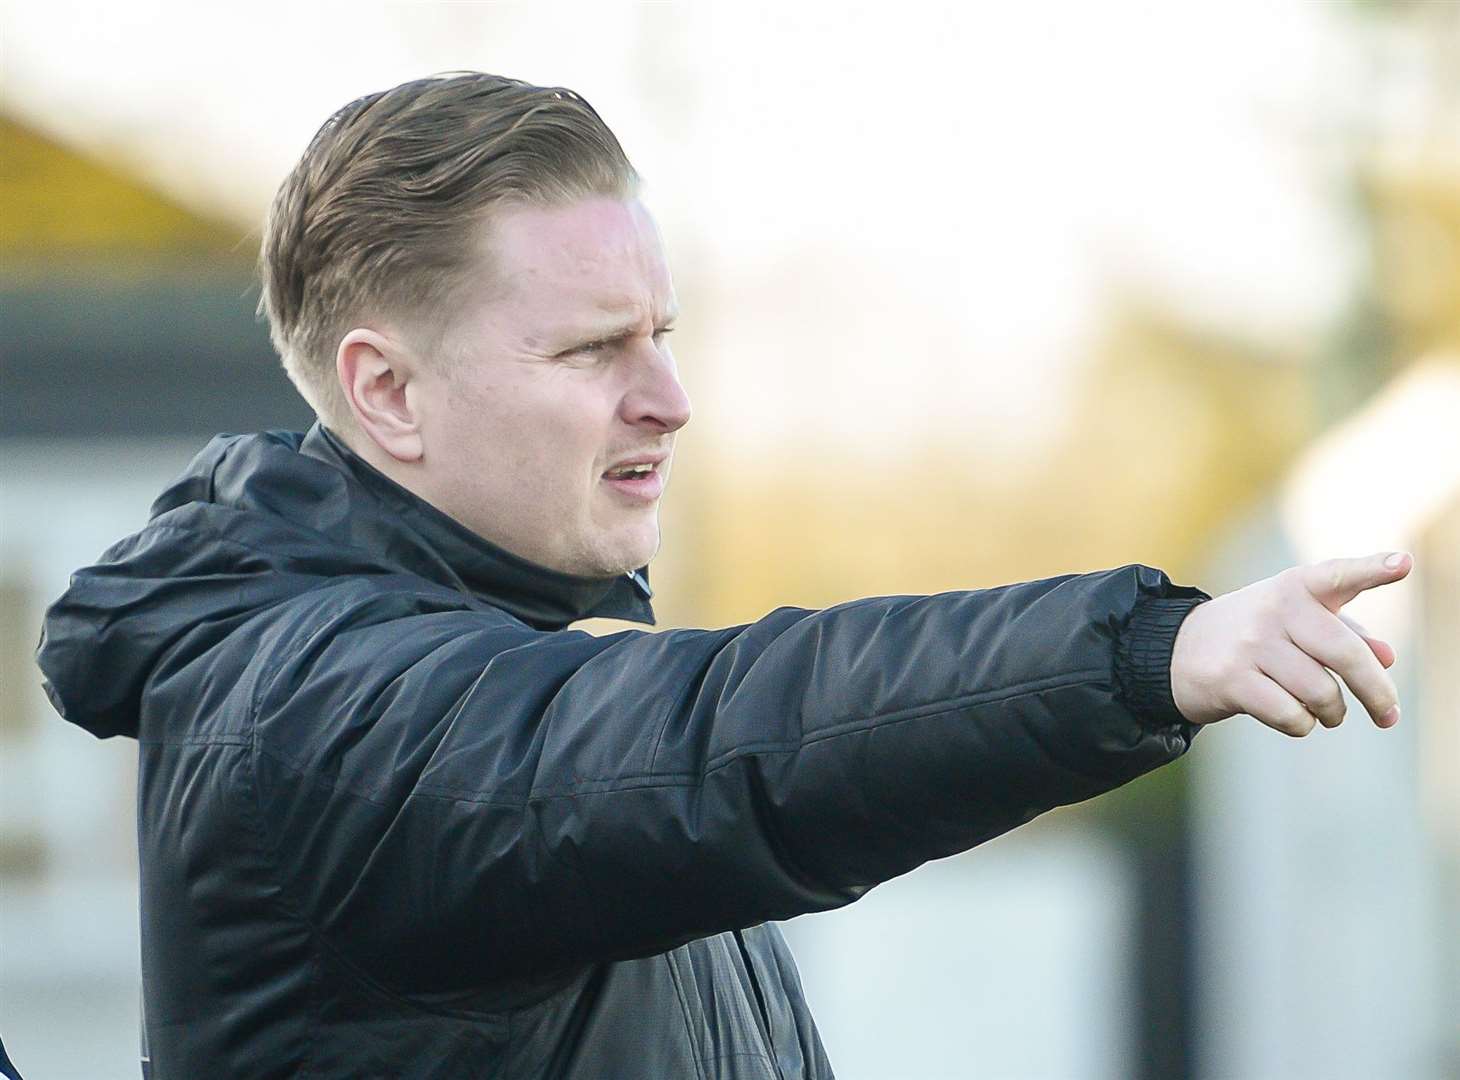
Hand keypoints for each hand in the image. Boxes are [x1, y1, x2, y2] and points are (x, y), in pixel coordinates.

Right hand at [1170, 551, 1411, 734]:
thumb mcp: (1296, 622)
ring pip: (1321, 693)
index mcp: (1294, 588)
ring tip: (1328, 714)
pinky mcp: (1231, 680)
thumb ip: (1346, 633)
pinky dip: (1302, 725)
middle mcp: (1273, 610)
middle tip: (1388, 715)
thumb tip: (1387, 657)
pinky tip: (1295, 718)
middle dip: (1376, 693)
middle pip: (1345, 655)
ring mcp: (1250, 645)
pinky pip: (1291, 716)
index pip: (1337, 576)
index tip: (1402, 564)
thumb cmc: (1253, 635)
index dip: (1371, 570)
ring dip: (1333, 714)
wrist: (1175, 650)